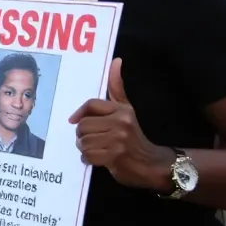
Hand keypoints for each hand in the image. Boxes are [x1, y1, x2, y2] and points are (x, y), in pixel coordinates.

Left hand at [69, 59, 172, 190]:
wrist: (152, 164)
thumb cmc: (134, 135)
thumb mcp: (126, 109)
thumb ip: (117, 87)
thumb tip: (116, 60)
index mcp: (121, 110)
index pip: (91, 105)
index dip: (79, 113)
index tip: (73, 120)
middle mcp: (121, 122)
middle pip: (83, 125)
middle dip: (82, 135)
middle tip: (90, 139)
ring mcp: (118, 140)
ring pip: (84, 141)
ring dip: (84, 148)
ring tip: (94, 149)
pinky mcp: (115, 156)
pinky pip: (88, 155)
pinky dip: (88, 159)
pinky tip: (97, 159)